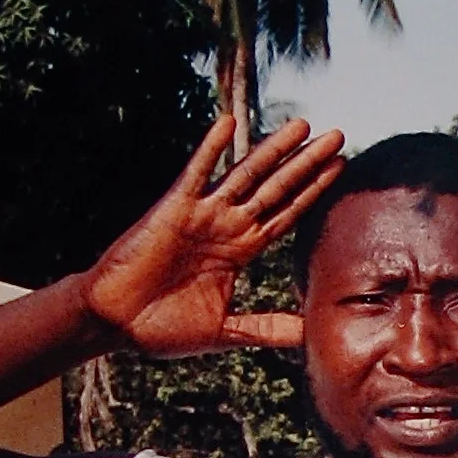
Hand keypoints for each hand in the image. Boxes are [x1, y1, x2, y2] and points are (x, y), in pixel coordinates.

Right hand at [82, 114, 342, 356]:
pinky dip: (211, 149)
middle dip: (307, 163)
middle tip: (338, 136)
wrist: (116, 324)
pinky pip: (196, 173)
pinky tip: (228, 123)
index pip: (286, 213)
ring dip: (273, 149)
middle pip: (276, 188)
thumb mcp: (228, 330)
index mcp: (240, 250)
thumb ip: (270, 327)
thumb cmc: (163, 327)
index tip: (341, 168)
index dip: (313, 191)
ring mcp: (201, 214)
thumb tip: (313, 334)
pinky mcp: (173, 210)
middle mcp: (226, 226)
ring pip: (246, 174)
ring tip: (302, 125)